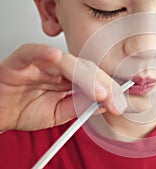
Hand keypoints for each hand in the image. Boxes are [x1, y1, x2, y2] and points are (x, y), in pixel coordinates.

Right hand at [0, 44, 125, 130]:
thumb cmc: (25, 109)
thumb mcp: (59, 114)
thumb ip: (79, 107)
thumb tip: (104, 105)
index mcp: (69, 78)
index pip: (94, 78)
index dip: (109, 89)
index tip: (118, 104)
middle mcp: (59, 68)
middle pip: (86, 69)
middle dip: (103, 85)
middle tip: (112, 100)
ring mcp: (42, 62)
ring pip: (68, 62)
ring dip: (85, 76)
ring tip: (98, 92)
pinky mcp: (21, 60)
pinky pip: (34, 52)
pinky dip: (44, 53)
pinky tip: (55, 57)